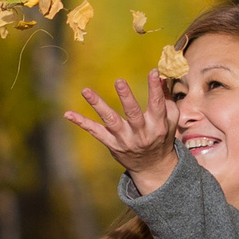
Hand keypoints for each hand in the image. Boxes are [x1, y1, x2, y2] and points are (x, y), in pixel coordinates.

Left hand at [63, 72, 179, 195]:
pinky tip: (68, 114)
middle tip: (119, 81)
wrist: (152, 166)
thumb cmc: (161, 136)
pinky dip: (82, 123)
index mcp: (158, 125)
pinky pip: (95, 132)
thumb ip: (165, 98)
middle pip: (133, 114)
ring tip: (86, 91)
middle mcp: (141, 133)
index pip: (157, 105)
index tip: (153, 72)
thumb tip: (161, 76)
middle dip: (126, 98)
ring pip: (110, 121)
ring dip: (98, 105)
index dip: (155, 88)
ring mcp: (125, 140)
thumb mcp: (170, 119)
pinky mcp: (112, 144)